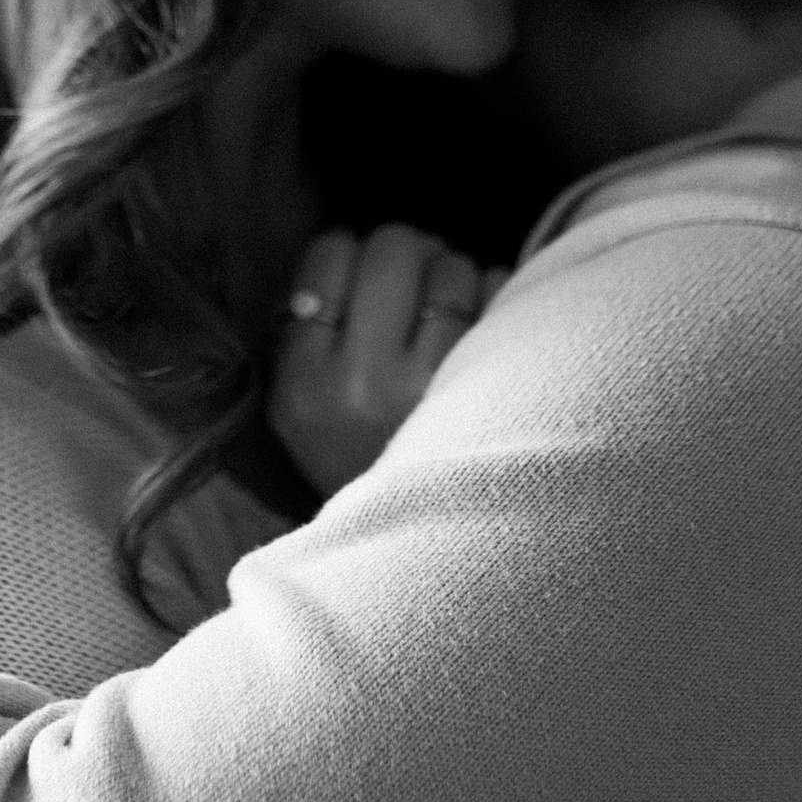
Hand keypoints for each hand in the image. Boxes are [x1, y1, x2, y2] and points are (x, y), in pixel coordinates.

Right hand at [268, 225, 508, 496]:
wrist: (418, 555)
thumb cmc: (358, 461)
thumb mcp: (300, 408)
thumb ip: (309, 329)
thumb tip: (350, 246)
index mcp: (303, 383)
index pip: (329, 255)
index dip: (350, 254)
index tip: (362, 278)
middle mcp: (363, 382)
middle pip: (394, 248)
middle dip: (408, 254)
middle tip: (413, 282)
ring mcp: (433, 388)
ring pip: (452, 267)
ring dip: (453, 276)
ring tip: (447, 315)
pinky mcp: (493, 394)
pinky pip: (501, 296)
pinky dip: (495, 298)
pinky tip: (482, 331)